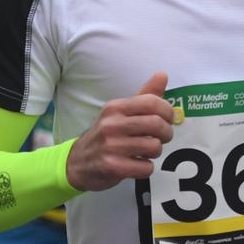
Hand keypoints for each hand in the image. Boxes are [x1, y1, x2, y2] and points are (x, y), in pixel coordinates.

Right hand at [65, 72, 174, 191]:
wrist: (76, 163)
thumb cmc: (104, 135)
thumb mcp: (119, 113)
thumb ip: (144, 96)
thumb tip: (162, 74)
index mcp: (115, 107)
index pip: (152, 102)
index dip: (167, 111)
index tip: (167, 119)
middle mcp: (111, 124)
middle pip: (157, 124)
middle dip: (166, 133)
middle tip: (161, 138)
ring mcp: (111, 147)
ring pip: (154, 147)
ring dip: (156, 152)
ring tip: (146, 151)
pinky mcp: (113, 167)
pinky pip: (146, 168)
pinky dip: (146, 168)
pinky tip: (137, 164)